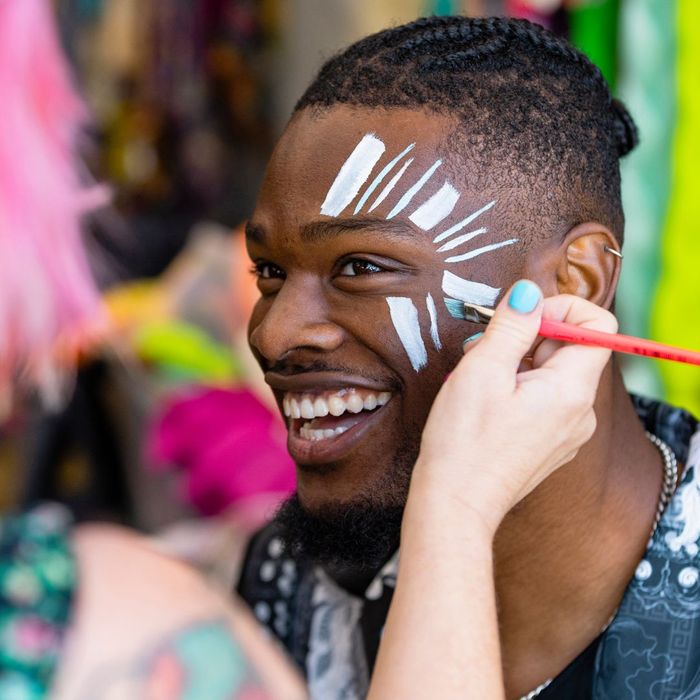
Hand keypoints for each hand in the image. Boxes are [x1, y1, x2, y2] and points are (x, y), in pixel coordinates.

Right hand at [411, 280, 617, 534]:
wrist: (455, 504)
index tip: (523, 317)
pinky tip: (487, 402)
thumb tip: (530, 291)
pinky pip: (545, 399)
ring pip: (553, 373)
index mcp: (572, 389)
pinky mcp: (551, 444)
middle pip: (571, 348)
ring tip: (479, 379)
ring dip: (518, 362)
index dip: (562, 309)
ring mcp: (568, 431)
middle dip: (528, 337)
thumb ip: (512, 325)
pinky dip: (519, 388)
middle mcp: (581, 411)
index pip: (599, 326)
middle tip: (486, 348)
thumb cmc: (464, 440)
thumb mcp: (483, 370)